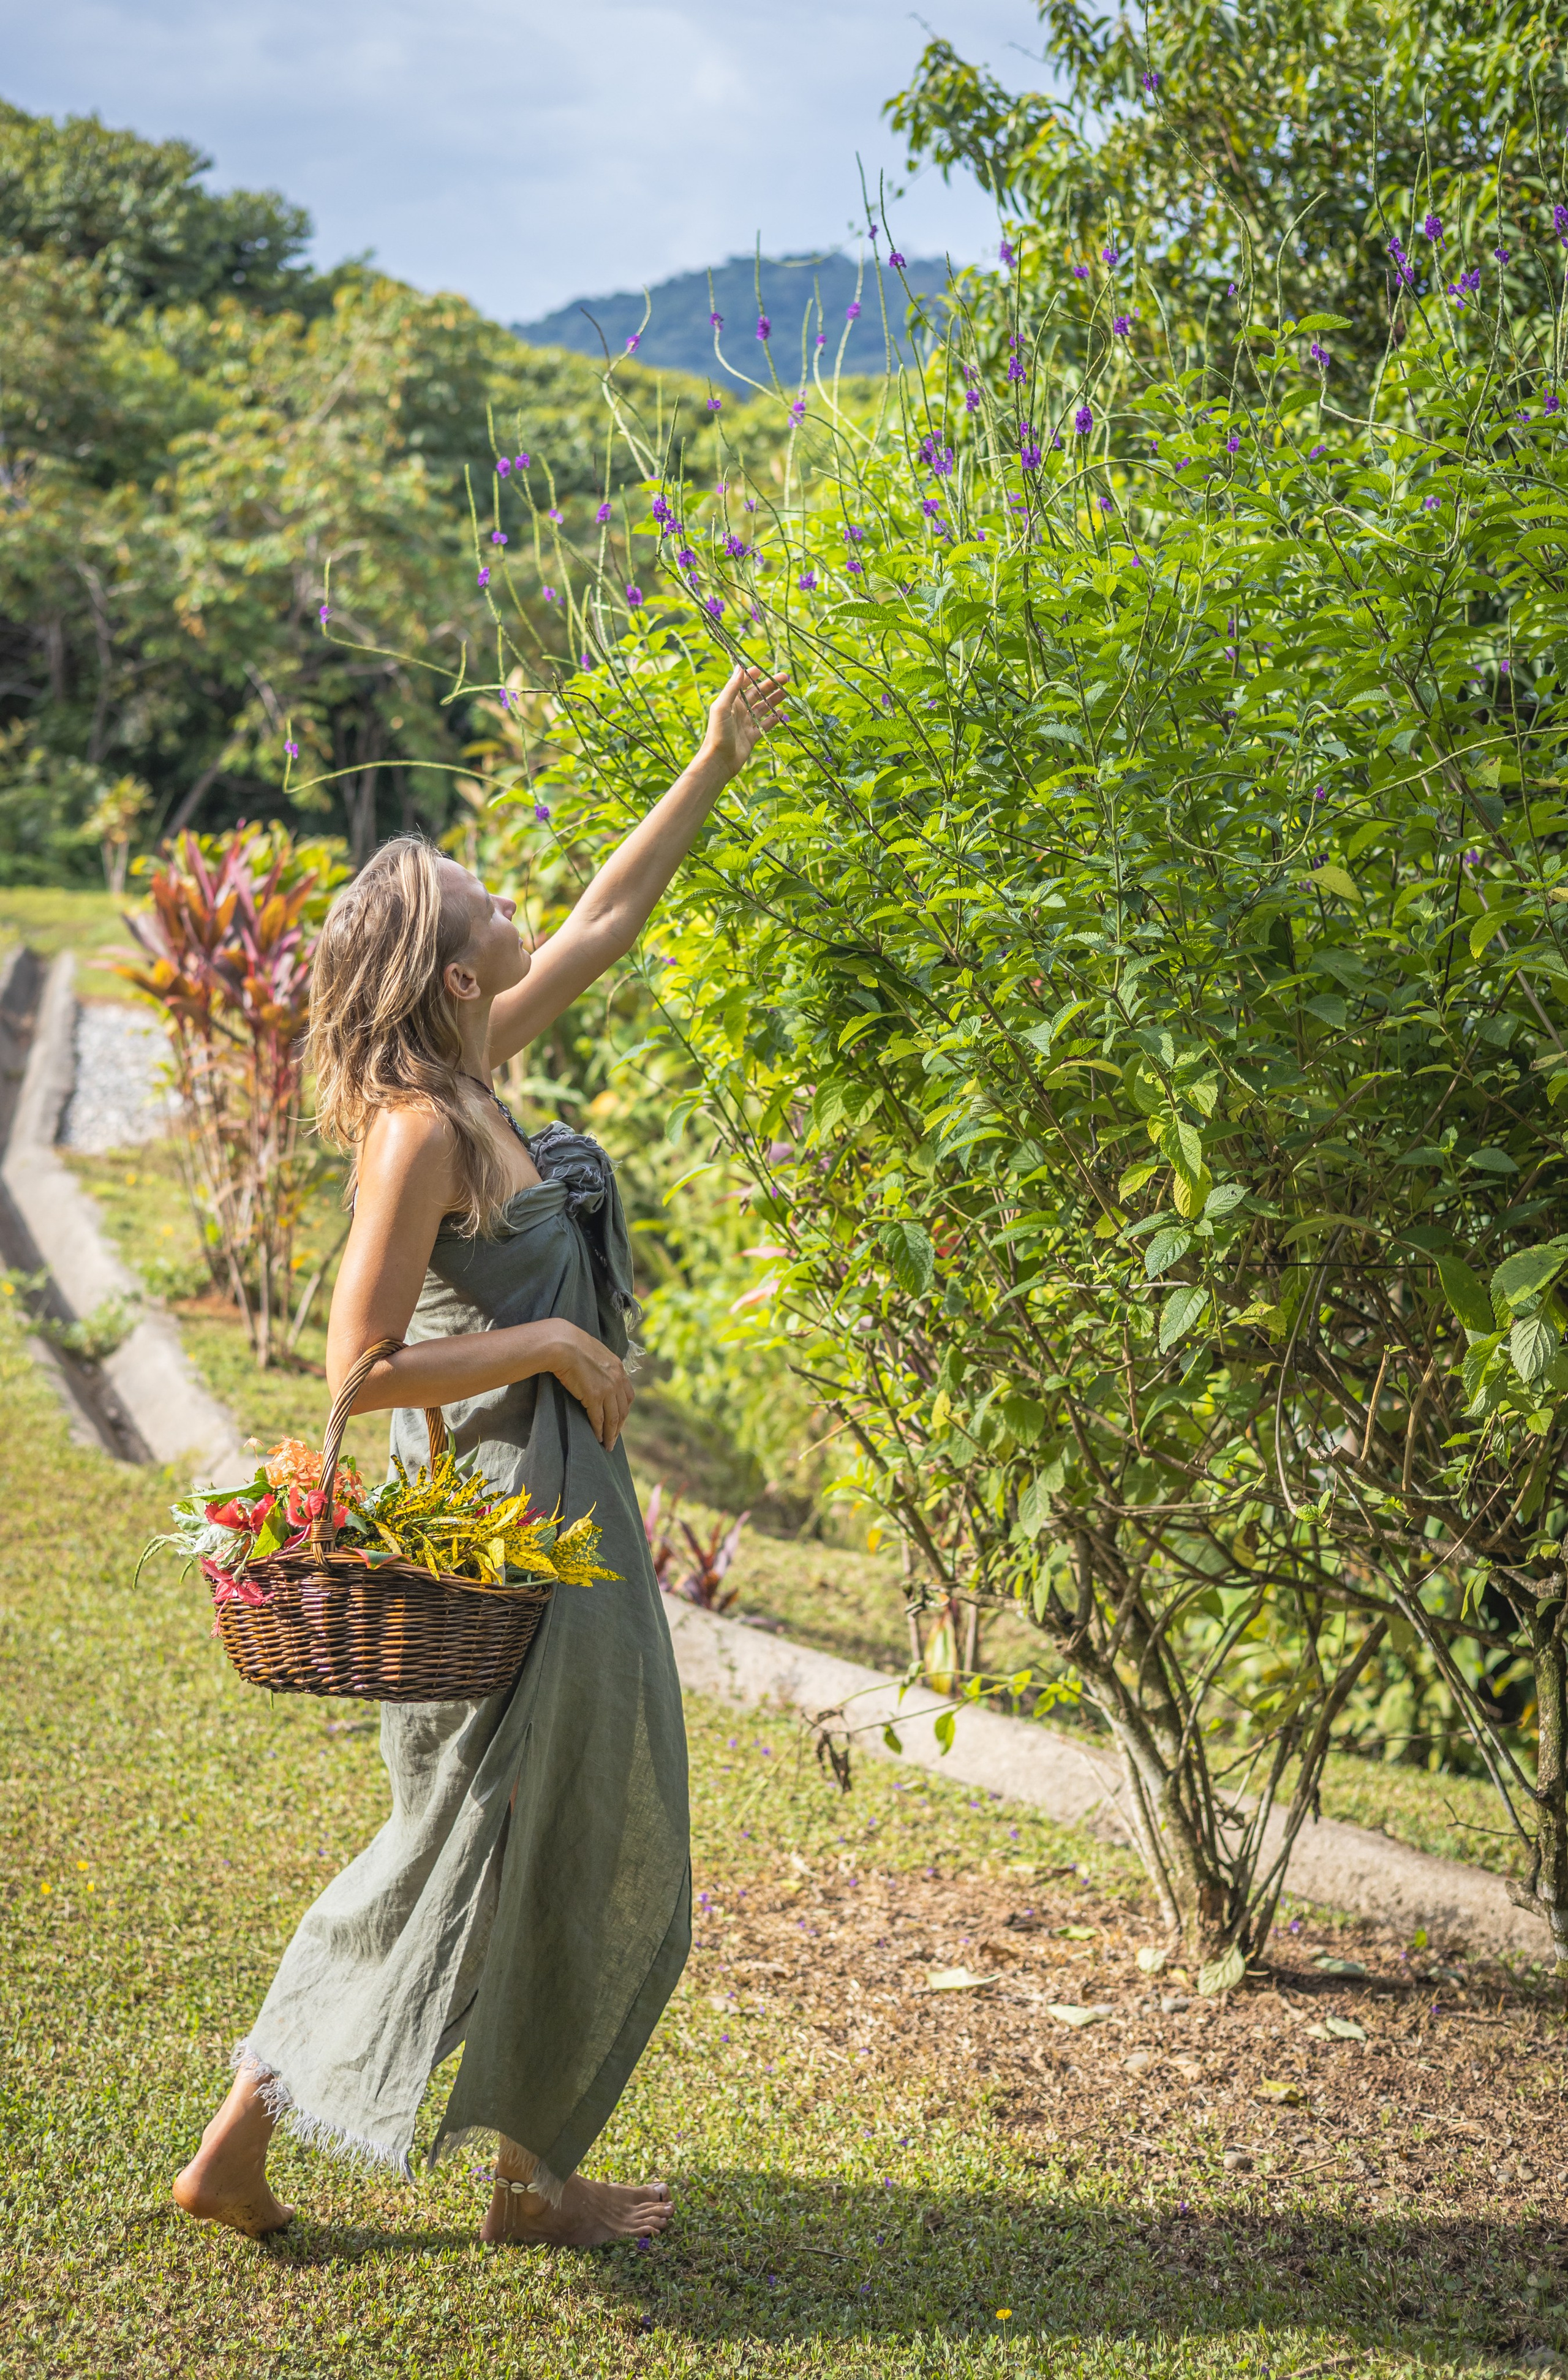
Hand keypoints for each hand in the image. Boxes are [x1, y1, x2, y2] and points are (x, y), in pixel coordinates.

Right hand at [547, 1320, 634, 1450]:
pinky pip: (599, 1419)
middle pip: (623, 1410)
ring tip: (607, 1444)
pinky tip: (597, 1437)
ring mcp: (607, 1388)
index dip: (624, 1410)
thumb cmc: (571, 1344)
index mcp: (618, 1368)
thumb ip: (600, 1364)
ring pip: (613, 1418)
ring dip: (611, 1434)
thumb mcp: (594, 1352)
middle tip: (614, 1438)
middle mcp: (617, 1379)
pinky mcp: (594, 1396)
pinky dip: (599, 1430)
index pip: (628, 1395)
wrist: (562, 1344)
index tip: (619, 1420)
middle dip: (619, 1426)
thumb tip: (595, 1371)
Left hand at [701, 665, 786, 776]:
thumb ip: (732, 688)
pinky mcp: (751, 737)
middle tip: (785, 678)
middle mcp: (738, 711)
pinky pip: (765, 725)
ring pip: (763, 709)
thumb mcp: (722, 707)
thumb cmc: (717, 732)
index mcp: (730, 702)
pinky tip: (782, 713)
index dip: (753, 676)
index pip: (743, 684)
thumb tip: (740, 667)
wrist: (719, 760)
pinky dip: (773, 719)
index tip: (763, 669)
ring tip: (786, 693)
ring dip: (774, 700)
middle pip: (757, 695)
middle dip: (770, 686)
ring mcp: (745, 724)